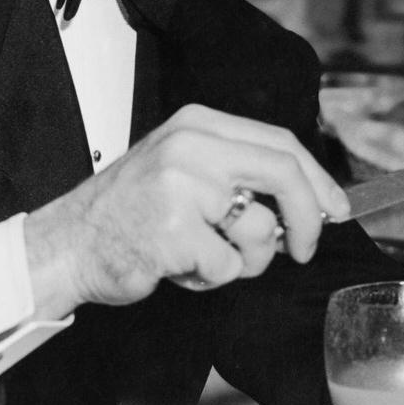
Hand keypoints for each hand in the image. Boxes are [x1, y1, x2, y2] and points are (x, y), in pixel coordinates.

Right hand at [24, 104, 350, 313]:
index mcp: (197, 125)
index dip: (317, 178)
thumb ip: (237, 173)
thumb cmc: (128, 214)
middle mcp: (191, 146)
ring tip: (204, 258)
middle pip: (284, 174)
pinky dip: (210, 279)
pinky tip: (177, 269)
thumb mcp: (181, 168)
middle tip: (305, 249)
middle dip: (308, 219)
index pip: (280, 142)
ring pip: (260, 230)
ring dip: (245, 261)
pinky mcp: (174, 231)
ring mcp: (182, 187)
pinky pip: (227, 267)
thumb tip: (310, 201)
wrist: (67, 244)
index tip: (336, 208)